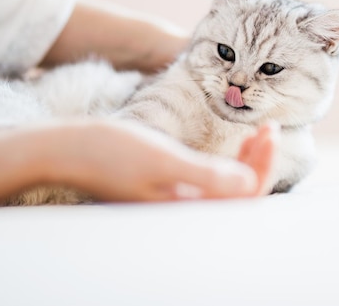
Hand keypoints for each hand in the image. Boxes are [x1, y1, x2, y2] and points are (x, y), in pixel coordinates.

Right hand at [65, 120, 277, 201]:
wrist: (67, 149)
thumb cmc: (110, 152)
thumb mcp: (162, 159)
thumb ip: (206, 175)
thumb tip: (249, 184)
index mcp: (184, 209)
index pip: (241, 197)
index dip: (262, 166)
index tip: (270, 132)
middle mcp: (184, 211)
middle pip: (239, 194)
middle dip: (260, 161)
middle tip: (270, 127)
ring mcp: (178, 200)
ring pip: (228, 187)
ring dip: (248, 160)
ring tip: (261, 131)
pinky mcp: (172, 188)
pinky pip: (213, 181)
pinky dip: (230, 162)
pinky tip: (238, 144)